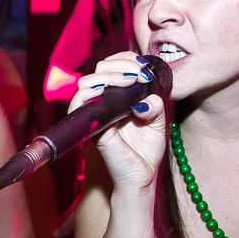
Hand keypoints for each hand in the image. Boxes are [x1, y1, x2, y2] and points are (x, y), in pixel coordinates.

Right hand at [67, 52, 166, 191]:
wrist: (141, 177)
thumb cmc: (146, 151)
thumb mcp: (159, 123)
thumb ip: (156, 106)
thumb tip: (147, 100)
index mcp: (118, 97)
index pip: (114, 67)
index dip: (126, 60)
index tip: (144, 66)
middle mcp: (104, 102)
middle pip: (100, 69)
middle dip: (120, 65)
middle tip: (140, 74)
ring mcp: (95, 114)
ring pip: (88, 82)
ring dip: (109, 75)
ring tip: (130, 80)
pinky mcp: (89, 127)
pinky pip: (79, 105)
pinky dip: (90, 93)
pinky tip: (110, 91)